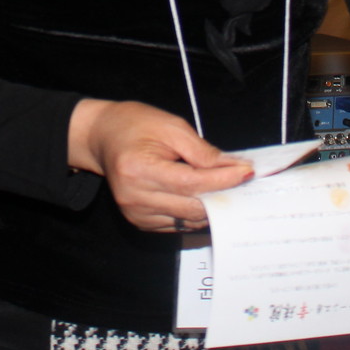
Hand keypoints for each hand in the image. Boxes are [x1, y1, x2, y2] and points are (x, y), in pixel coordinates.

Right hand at [67, 99, 251, 231]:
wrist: (103, 136)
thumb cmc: (134, 125)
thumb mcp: (171, 127)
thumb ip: (202, 151)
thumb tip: (232, 168)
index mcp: (138, 169)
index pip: (191, 183)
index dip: (223, 180)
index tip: (246, 172)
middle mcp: (135, 197)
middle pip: (192, 207)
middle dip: (222, 196)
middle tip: (244, 183)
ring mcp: (136, 213)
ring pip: (188, 220)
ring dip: (211, 207)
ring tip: (227, 190)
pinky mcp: (140, 222)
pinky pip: (178, 224)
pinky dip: (195, 213)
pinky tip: (204, 198)